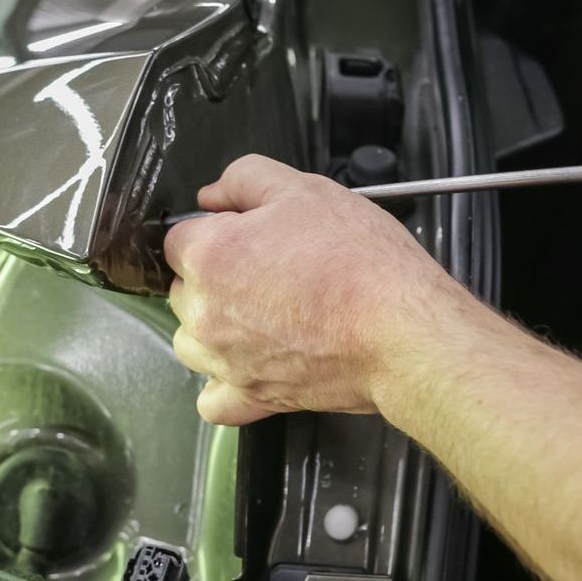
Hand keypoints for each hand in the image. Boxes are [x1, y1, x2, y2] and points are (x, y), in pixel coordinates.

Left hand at [163, 155, 471, 424]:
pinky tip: (247, 365)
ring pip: (190, 343)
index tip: (249, 233)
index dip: (216, 229)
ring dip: (213, 328)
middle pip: (182, 290)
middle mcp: (206, 312)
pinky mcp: (253, 396)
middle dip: (214, 276)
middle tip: (270, 268)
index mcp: (210, 256)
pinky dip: (223, 385)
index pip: (178, 238)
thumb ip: (245, 180)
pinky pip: (213, 401)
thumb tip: (213, 196)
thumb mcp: (306, 189)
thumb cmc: (362, 264)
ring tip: (260, 315)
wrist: (403, 331)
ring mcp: (225, 360)